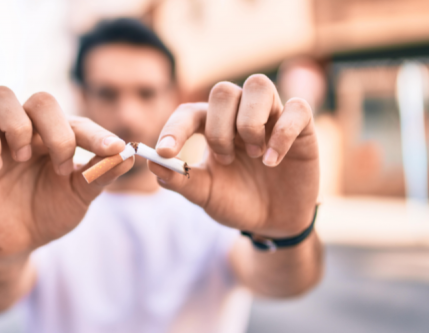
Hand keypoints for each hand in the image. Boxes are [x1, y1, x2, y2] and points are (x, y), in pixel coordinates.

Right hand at [0, 86, 132, 257]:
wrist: (20, 241)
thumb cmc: (51, 211)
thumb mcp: (80, 196)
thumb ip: (101, 175)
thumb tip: (129, 155)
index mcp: (58, 135)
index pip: (78, 122)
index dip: (97, 135)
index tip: (113, 150)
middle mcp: (29, 129)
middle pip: (41, 99)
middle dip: (57, 131)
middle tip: (62, 166)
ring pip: (0, 96)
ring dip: (18, 126)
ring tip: (24, 158)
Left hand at [150, 75, 318, 237]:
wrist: (273, 223)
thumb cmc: (236, 201)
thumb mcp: (205, 194)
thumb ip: (180, 179)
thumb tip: (151, 162)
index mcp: (212, 126)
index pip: (189, 112)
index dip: (174, 128)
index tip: (165, 151)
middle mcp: (240, 114)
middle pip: (223, 91)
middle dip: (219, 128)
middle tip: (225, 160)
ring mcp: (272, 116)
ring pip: (258, 85)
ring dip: (249, 123)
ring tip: (255, 156)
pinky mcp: (302, 126)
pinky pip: (297, 108)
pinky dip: (282, 133)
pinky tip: (273, 161)